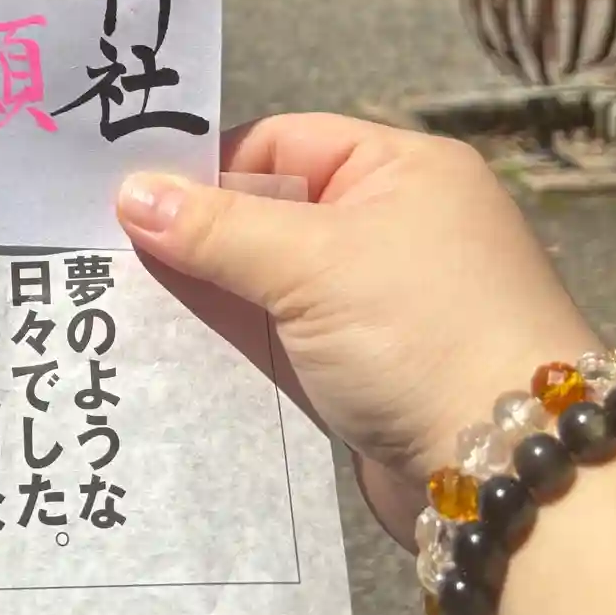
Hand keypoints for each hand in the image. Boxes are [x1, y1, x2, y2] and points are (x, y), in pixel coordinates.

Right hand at [116, 113, 598, 549]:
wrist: (510, 471)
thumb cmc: (418, 333)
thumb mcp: (310, 266)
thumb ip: (215, 230)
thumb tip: (129, 194)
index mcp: (401, 172)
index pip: (282, 143)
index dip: (207, 166)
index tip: (129, 192)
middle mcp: (393, 227)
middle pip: (269, 212)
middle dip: (197, 233)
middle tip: (105, 244)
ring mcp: (377, 302)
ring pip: (268, 281)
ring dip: (210, 292)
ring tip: (120, 295)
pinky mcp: (362, 369)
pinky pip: (282, 339)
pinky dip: (236, 340)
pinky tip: (169, 345)